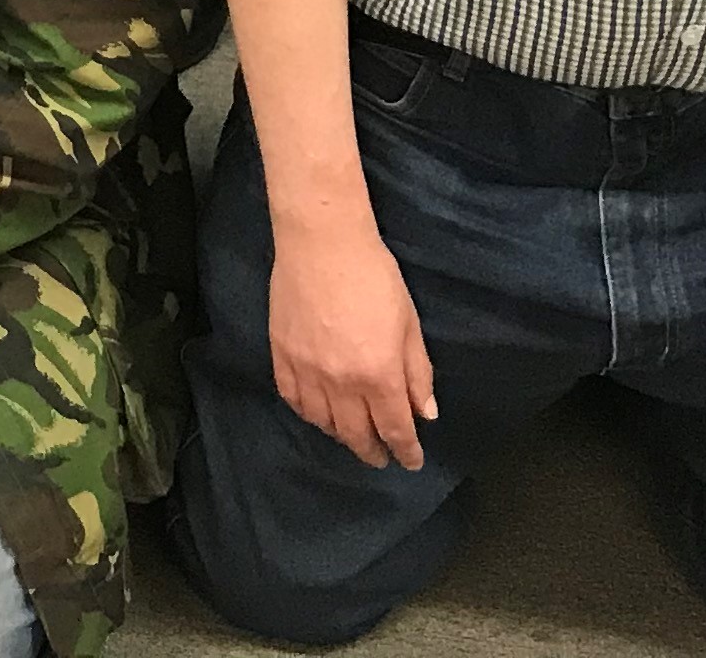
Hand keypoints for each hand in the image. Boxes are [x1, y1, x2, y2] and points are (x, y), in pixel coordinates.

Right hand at [267, 224, 438, 468]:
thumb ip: (417, 373)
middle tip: (381, 458)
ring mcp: (306, 370)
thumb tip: (424, 413)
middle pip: (356, 434)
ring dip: (340, 436)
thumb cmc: (375, 278)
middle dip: (372, 451)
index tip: (411, 461)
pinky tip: (317, 414)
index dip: (405, 450)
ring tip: (351, 437)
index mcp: (378, 375)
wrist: (322, 243)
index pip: (394, 429)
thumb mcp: (409, 324)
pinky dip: (307, 414)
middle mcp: (341, 382)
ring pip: (322, 422)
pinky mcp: (280, 354)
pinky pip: (292, 398)